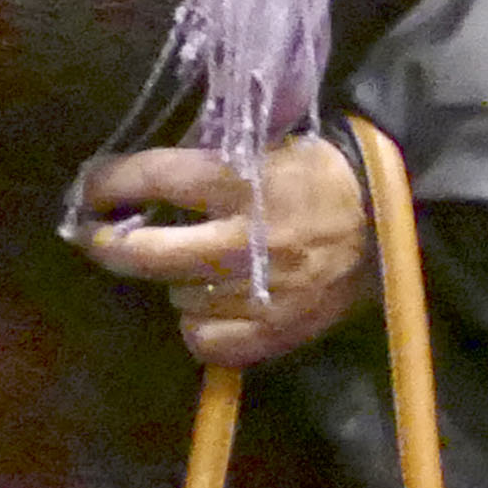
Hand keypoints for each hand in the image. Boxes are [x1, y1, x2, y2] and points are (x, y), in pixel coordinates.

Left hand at [71, 134, 374, 368]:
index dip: (107, 184)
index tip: (89, 190)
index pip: (154, 179)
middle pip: (146, 252)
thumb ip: (210, 160)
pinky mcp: (279, 329)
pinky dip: (203, 326)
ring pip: (178, 297)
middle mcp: (247, 238)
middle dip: (110, 244)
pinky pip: (207, 340)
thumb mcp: (270, 146)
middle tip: (100, 237)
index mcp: (244, 181)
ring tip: (199, 267)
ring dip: (177, 281)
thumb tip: (138, 178)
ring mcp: (262, 291)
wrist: (399, 217)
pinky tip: (217, 307)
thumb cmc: (323, 176)